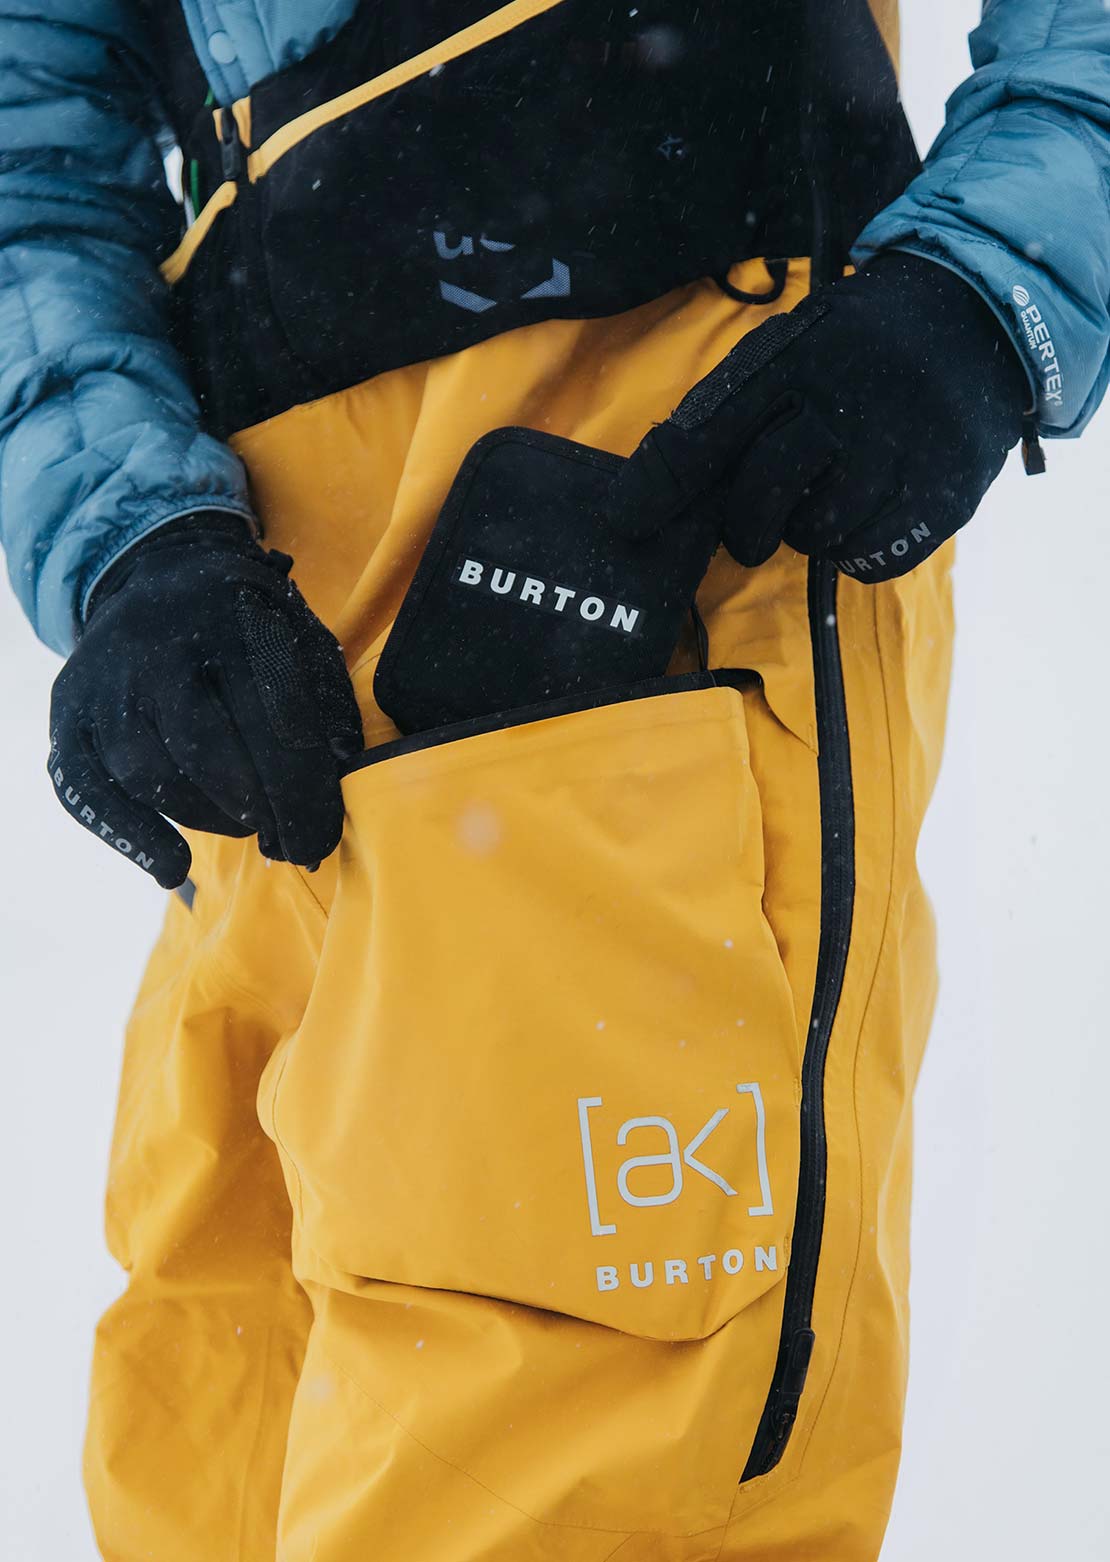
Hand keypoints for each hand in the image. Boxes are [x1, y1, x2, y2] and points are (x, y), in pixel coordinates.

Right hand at [48, 514, 362, 887]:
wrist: (159, 572)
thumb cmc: (247, 625)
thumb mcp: (302, 638)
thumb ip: (327, 705)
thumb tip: (339, 776)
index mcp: (232, 624)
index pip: (272, 723)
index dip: (299, 796)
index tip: (318, 842)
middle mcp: (159, 647)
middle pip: (205, 751)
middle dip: (254, 812)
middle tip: (283, 838)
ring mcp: (104, 680)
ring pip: (147, 774)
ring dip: (204, 818)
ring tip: (243, 825)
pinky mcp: (68, 710)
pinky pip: (83, 787)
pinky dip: (128, 836)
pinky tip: (172, 867)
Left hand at [612, 253, 1028, 579]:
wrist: (974, 317)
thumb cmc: (854, 348)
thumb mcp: (788, 349)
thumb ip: (729, 413)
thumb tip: (649, 497)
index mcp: (793, 360)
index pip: (708, 432)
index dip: (661, 485)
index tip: (625, 522)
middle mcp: (845, 402)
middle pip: (759, 500)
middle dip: (744, 526)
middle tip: (753, 525)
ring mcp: (899, 450)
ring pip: (816, 537)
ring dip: (809, 532)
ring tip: (831, 494)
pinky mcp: (941, 492)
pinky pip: (871, 559)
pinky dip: (858, 549)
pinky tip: (867, 510)